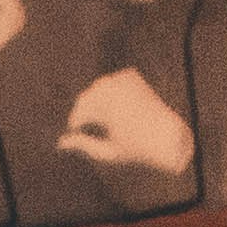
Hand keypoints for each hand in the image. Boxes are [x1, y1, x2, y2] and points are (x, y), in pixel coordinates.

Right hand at [57, 68, 194, 182]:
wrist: (167, 134)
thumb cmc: (136, 149)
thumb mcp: (107, 152)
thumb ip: (82, 145)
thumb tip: (60, 143)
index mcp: (109, 108)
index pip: (79, 113)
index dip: (74, 125)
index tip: (74, 133)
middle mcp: (115, 89)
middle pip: (85, 97)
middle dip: (82, 111)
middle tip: (83, 126)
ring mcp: (123, 79)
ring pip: (97, 87)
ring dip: (94, 101)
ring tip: (99, 118)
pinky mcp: (130, 74)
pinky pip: (110, 81)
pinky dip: (107, 91)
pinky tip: (113, 104)